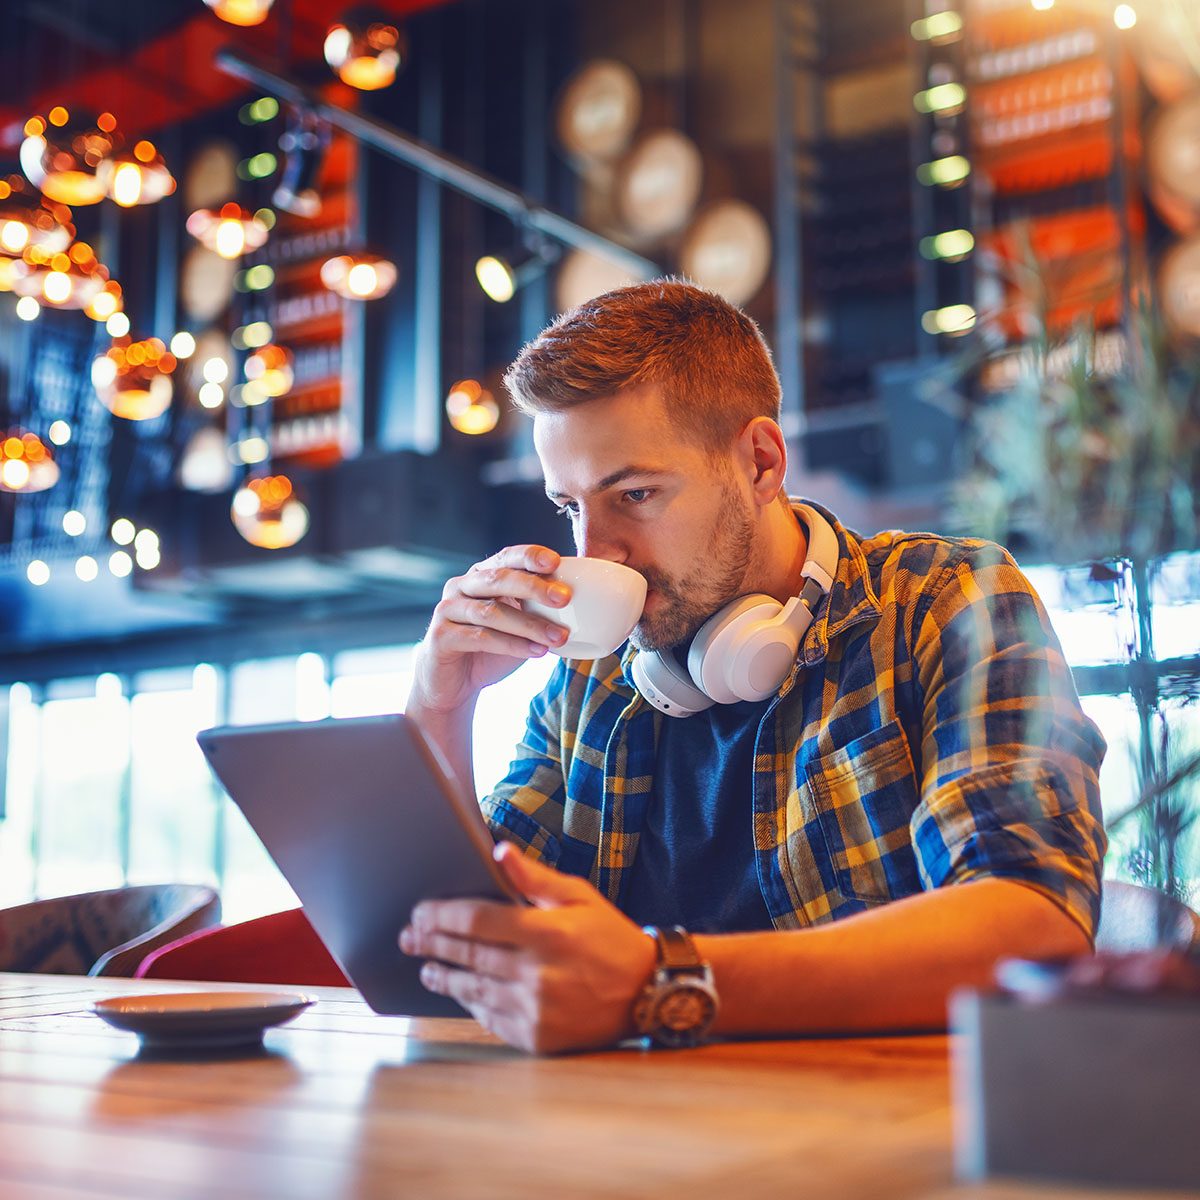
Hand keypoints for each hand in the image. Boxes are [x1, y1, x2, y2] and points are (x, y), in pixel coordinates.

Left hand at [399, 842, 657, 1053]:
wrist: (646, 992)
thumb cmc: (609, 937)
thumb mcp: (578, 896)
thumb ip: (534, 877)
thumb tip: (499, 851)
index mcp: (546, 932)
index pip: (477, 920)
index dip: (442, 915)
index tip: (420, 912)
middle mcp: (537, 972)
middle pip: (467, 955)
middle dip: (431, 943)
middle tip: (408, 937)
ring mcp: (535, 1008)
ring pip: (472, 989)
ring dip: (444, 976)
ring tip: (426, 967)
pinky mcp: (537, 1036)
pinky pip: (490, 1018)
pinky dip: (472, 1004)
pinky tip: (461, 992)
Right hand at [410, 545, 571, 715]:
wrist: (453, 684)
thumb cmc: (491, 648)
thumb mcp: (519, 625)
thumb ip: (539, 610)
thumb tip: (586, 603)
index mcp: (481, 576)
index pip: (506, 557)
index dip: (530, 556)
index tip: (556, 562)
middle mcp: (461, 587)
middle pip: (498, 579)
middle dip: (534, 587)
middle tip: (564, 599)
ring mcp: (448, 610)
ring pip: (492, 612)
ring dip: (530, 624)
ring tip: (559, 636)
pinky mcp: (441, 636)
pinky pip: (480, 638)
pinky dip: (512, 645)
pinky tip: (537, 652)